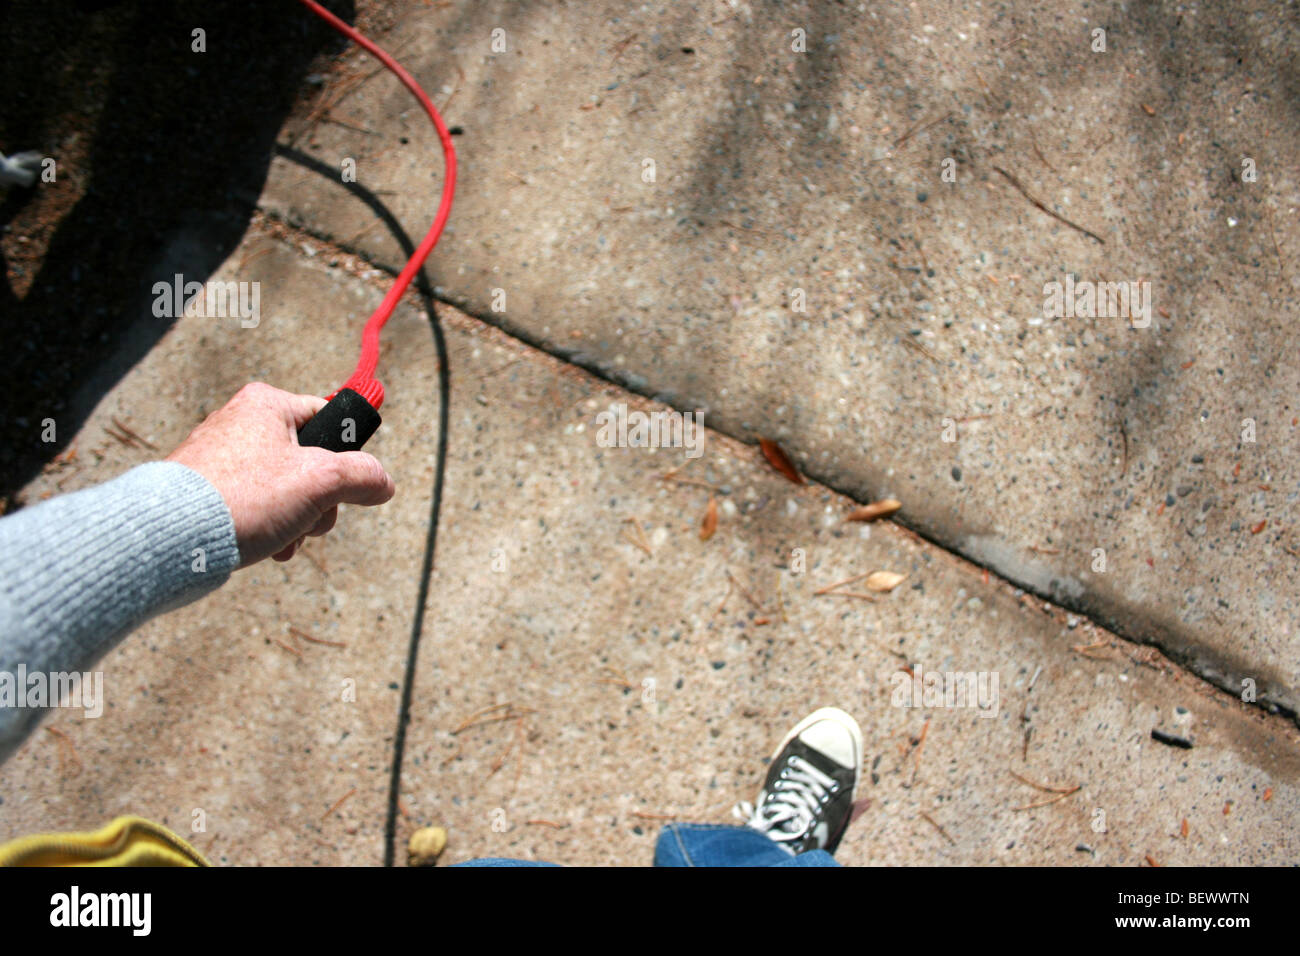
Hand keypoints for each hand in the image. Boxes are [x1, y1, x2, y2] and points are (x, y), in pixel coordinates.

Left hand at [166, 382, 394, 566]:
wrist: (170, 538)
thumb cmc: (243, 497)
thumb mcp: (321, 480)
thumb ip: (362, 476)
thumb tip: (384, 484)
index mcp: (267, 404)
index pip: (328, 417)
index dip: (345, 454)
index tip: (345, 482)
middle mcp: (241, 422)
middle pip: (310, 460)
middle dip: (321, 500)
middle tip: (311, 516)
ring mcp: (222, 457)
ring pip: (286, 489)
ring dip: (298, 520)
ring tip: (285, 536)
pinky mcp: (208, 490)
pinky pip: (257, 505)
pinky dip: (269, 527)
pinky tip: (266, 546)